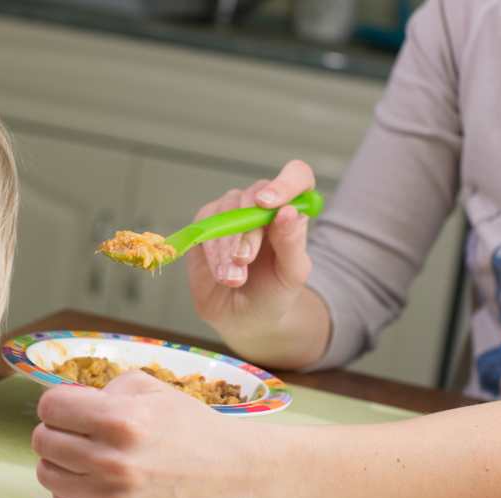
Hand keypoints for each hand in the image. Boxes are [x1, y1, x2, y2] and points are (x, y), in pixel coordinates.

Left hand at [31, 371, 267, 497]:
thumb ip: (102, 389)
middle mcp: (111, 461)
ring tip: (88, 455)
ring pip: (47, 473)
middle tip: (79, 431)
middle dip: (57, 430)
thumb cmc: (190, 427)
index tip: (70, 407)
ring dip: (61, 461)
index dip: (58, 404)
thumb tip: (66, 402)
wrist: (233, 476)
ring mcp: (110, 497)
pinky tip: (100, 480)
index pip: (50, 407)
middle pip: (42, 440)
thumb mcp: (150, 388)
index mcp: (120, 420)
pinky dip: (75, 489)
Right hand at [187, 159, 315, 333]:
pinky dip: (212, 252)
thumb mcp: (291, 274)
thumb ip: (292, 243)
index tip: (269, 204)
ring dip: (227, 246)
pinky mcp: (205, 225)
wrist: (244, 317)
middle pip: (254, 195)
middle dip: (248, 230)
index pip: (295, 175)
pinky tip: (221, 273)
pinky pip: (205, 226)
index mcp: (290, 210)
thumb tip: (288, 212)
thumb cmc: (274, 293)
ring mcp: (231, 212)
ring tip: (233, 278)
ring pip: (226, 210)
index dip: (285, 183)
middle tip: (244, 260)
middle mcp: (260, 205)